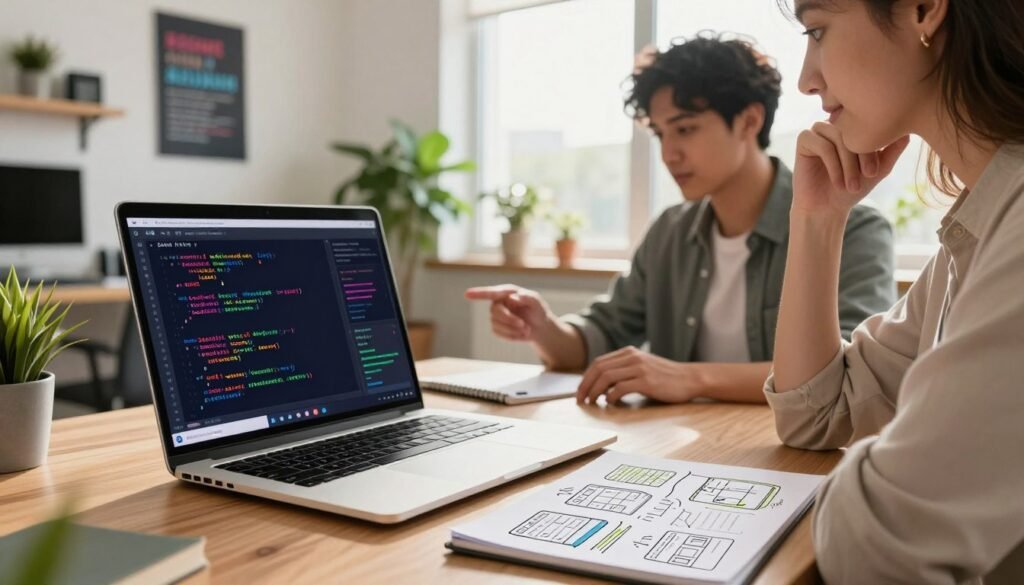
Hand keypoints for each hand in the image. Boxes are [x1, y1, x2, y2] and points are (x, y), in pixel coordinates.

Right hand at [464, 284, 553, 341]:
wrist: (539, 327)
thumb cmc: (538, 311)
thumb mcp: (537, 302)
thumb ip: (527, 297)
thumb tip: (512, 298)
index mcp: (506, 293)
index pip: (491, 293)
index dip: (478, 294)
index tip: (467, 294)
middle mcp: (498, 303)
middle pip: (495, 311)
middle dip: (509, 319)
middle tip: (523, 324)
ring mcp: (496, 317)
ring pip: (496, 324)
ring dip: (513, 329)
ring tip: (527, 329)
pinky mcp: (497, 328)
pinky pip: (499, 333)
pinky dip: (512, 335)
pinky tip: (522, 334)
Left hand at [575, 347, 699, 404]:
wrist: (690, 378)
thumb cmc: (665, 377)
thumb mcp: (642, 367)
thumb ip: (624, 371)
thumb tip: (601, 385)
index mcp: (629, 353)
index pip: (599, 363)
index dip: (586, 377)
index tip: (580, 391)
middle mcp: (632, 357)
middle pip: (599, 368)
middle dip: (585, 385)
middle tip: (580, 399)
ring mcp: (640, 368)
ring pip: (606, 377)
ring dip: (594, 391)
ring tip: (591, 402)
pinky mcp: (647, 381)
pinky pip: (621, 388)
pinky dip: (611, 396)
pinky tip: (609, 403)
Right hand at [792, 122, 909, 214]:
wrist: (827, 208)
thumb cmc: (851, 188)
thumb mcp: (878, 169)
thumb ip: (892, 150)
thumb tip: (909, 131)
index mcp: (853, 128)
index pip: (868, 125)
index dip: (874, 147)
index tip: (875, 172)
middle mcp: (836, 125)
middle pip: (853, 129)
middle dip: (861, 155)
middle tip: (866, 177)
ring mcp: (819, 130)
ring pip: (837, 137)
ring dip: (847, 163)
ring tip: (850, 184)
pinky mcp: (804, 140)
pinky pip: (821, 144)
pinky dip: (832, 164)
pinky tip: (837, 181)